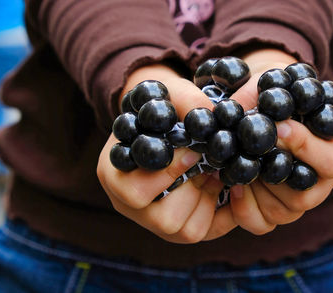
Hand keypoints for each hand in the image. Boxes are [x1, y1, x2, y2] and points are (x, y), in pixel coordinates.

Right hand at [97, 64, 234, 242]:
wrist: (166, 121)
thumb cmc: (164, 108)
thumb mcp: (170, 96)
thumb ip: (187, 101)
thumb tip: (212, 116)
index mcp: (112, 174)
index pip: (134, 192)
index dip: (168, 174)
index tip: (191, 151)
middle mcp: (127, 205)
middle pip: (163, 220)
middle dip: (193, 189)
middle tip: (206, 162)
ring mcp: (150, 221)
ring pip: (184, 230)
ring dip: (205, 198)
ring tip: (210, 170)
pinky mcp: (175, 228)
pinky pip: (202, 231)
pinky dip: (220, 210)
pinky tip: (218, 183)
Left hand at [205, 49, 332, 236]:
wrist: (254, 112)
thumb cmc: (267, 96)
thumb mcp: (266, 87)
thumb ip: (258, 96)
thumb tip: (241, 112)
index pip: (332, 159)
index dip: (304, 146)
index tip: (277, 127)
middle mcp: (319, 179)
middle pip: (306, 193)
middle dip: (272, 173)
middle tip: (250, 153)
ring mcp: (298, 199)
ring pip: (284, 211)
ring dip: (256, 189)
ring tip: (237, 165)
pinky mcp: (275, 212)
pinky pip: (262, 224)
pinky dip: (244, 209)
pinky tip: (233, 185)